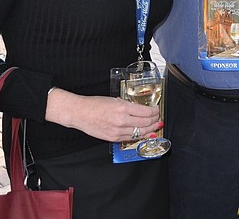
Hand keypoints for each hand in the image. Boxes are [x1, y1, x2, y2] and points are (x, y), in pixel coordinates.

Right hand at [45, 90, 161, 142]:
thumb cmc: (94, 104)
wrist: (80, 113)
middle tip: (158, 118)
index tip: (157, 109)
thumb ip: (128, 105)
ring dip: (150, 129)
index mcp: (123, 108)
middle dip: (155, 120)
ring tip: (155, 126)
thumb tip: (140, 110)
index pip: (146, 112)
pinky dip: (139, 135)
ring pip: (140, 132)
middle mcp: (122, 120)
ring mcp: (118, 131)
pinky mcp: (113, 138)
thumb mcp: (114, 99)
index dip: (155, 111)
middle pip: (146, 123)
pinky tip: (144, 133)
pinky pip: (131, 138)